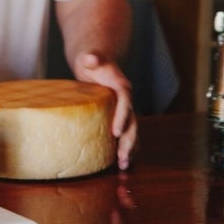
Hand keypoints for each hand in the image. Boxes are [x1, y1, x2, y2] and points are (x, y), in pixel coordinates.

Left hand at [72, 52, 137, 170]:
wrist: (97, 62)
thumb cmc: (92, 61)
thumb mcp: (90, 57)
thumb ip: (92, 57)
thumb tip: (90, 58)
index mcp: (121, 86)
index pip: (125, 102)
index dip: (122, 116)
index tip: (115, 132)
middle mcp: (126, 100)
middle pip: (133, 122)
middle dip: (129, 141)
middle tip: (122, 158)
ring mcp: (124, 110)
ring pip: (131, 132)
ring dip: (130, 149)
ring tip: (124, 166)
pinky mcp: (118, 117)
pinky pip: (125, 134)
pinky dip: (124, 148)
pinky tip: (119, 163)